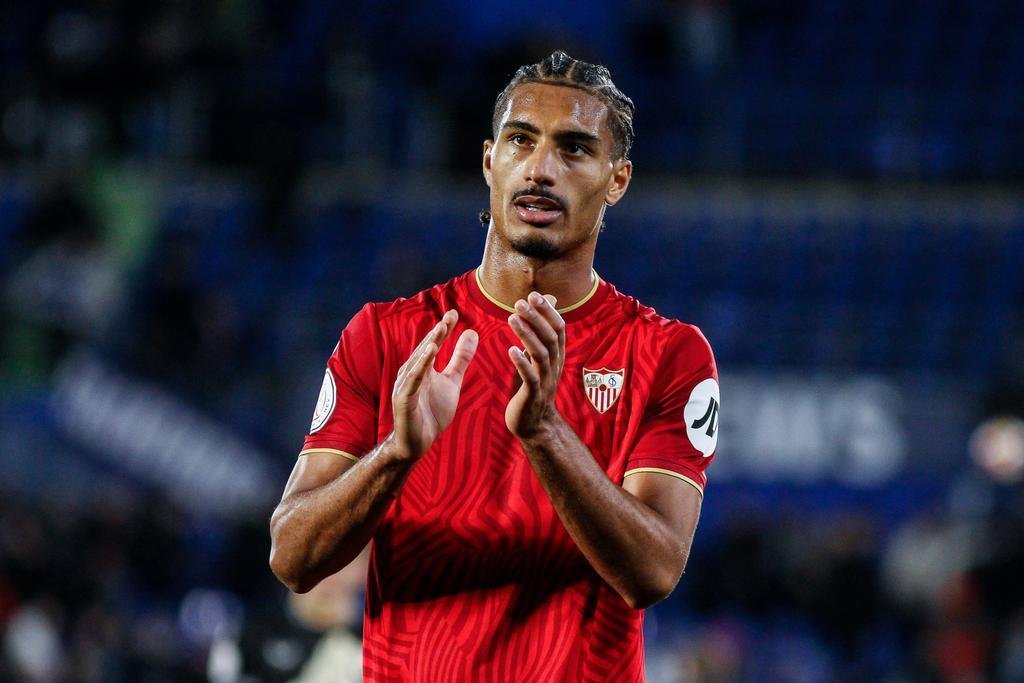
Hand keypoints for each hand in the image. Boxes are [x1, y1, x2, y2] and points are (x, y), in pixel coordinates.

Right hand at [391, 311, 477, 458]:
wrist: (417, 442)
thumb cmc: (432, 412)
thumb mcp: (452, 382)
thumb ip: (461, 359)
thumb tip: (472, 333)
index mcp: (424, 367)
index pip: (434, 344)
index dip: (444, 329)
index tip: (455, 313)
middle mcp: (412, 372)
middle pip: (426, 348)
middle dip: (438, 332)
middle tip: (450, 316)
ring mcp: (406, 385)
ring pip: (418, 362)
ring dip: (428, 346)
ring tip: (440, 331)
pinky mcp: (403, 399)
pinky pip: (412, 380)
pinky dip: (419, 367)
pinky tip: (428, 355)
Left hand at [506, 292, 564, 438]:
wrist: (535, 423)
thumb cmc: (534, 386)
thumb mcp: (540, 357)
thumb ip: (542, 331)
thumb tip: (548, 301)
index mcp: (556, 356)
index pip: (559, 328)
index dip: (548, 311)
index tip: (534, 295)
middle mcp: (554, 366)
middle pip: (550, 337)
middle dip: (536, 318)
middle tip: (520, 302)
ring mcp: (545, 381)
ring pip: (541, 354)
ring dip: (527, 335)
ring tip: (511, 318)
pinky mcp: (533, 395)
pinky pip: (531, 377)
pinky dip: (522, 363)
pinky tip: (511, 350)